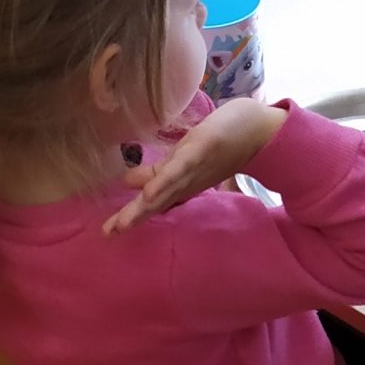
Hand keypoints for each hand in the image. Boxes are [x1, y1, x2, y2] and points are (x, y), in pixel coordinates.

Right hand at [103, 99, 287, 232]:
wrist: (257, 130)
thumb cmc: (218, 145)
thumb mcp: (180, 160)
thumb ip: (156, 173)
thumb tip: (126, 183)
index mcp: (179, 185)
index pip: (151, 202)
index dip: (130, 216)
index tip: (107, 232)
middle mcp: (185, 182)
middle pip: (155, 202)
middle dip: (132, 218)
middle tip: (107, 234)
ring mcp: (193, 168)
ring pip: (164, 190)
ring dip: (144, 207)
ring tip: (123, 222)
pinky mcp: (200, 150)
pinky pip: (179, 168)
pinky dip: (164, 181)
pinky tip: (148, 193)